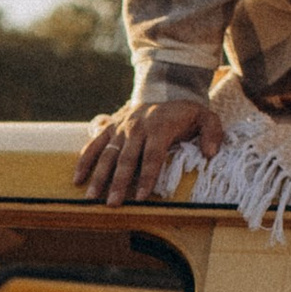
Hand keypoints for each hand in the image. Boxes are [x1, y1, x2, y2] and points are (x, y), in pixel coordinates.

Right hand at [73, 94, 225, 203]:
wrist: (164, 88)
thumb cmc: (185, 111)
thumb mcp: (206, 116)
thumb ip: (212, 133)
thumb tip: (210, 153)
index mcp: (159, 127)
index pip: (152, 155)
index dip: (147, 176)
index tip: (141, 196)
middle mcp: (137, 128)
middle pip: (126, 158)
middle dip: (118, 182)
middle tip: (112, 204)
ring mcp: (121, 128)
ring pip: (107, 154)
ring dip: (98, 176)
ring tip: (92, 197)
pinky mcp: (110, 128)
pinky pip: (94, 145)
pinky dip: (85, 161)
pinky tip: (78, 179)